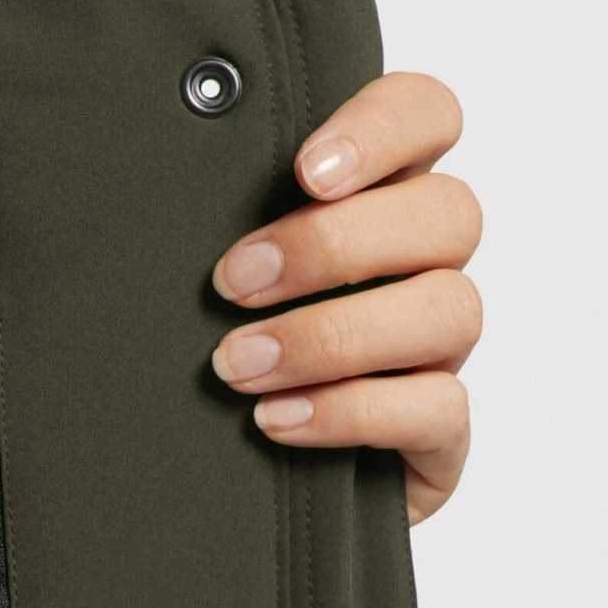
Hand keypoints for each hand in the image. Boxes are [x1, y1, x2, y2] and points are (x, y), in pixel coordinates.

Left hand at [210, 72, 481, 522]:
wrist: (219, 491)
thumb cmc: (206, 354)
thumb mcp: (200, 277)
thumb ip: (206, 214)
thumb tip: (156, 169)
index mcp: (378, 199)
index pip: (427, 116)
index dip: (384, 127)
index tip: (304, 170)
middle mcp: (425, 267)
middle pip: (449, 213)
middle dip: (332, 245)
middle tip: (231, 283)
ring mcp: (439, 353)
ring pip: (450, 309)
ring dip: (332, 334)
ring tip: (237, 365)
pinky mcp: (440, 436)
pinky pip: (439, 409)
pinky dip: (351, 410)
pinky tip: (275, 421)